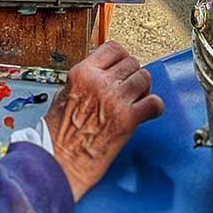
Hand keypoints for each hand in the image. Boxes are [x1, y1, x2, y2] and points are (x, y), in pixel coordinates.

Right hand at [43, 42, 163, 199]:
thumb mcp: (64, 95)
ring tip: (135, 102)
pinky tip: (146, 114)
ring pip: (144, 78)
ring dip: (143, 90)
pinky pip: (154, 103)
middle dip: (132, 75)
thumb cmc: (57, 136)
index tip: (122, 66)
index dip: (121, 58)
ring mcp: (115, 99)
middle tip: (129, 89)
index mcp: (82, 74)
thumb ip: (86, 80)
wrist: (58, 163)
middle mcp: (99, 82)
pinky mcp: (127, 119)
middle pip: (132, 63)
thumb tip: (104, 72)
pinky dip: (154, 108)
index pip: (113, 48)